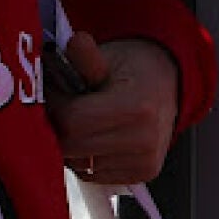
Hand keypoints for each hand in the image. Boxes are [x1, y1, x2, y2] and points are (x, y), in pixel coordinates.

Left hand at [48, 31, 180, 184]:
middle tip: (59, 108)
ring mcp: (144, 161)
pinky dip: (84, 158)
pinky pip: (92, 175)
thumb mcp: (109, 57)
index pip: (73, 121)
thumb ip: (87, 55)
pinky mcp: (141, 174)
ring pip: (79, 164)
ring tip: (79, 121)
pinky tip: (92, 138)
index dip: (54, 107)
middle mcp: (145, 139)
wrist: (167, 86)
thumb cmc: (134, 71)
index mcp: (138, 106)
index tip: (52, 93)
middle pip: (73, 147)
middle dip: (57, 127)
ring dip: (69, 145)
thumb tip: (74, 42)